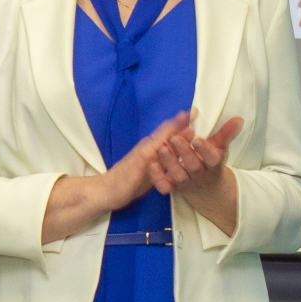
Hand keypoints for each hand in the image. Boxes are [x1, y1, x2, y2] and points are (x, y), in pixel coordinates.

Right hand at [40, 111, 191, 243]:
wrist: (106, 190)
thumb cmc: (129, 178)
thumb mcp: (150, 166)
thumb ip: (162, 157)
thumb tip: (178, 149)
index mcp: (150, 147)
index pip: (166, 133)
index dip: (180, 123)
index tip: (194, 112)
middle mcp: (146, 147)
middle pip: (164, 133)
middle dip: (179, 123)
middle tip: (195, 111)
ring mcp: (141, 155)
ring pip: (159, 142)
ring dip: (172, 133)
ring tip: (186, 124)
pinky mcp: (137, 166)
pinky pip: (150, 156)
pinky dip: (160, 149)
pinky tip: (167, 145)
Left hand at [150, 114, 242, 235]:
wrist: (207, 190)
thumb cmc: (210, 164)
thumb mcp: (219, 149)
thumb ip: (226, 133)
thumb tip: (238, 119)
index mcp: (212, 165)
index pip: (212, 159)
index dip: (206, 150)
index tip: (198, 140)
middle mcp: (199, 175)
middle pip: (193, 166)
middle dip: (184, 152)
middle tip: (175, 138)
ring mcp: (186, 182)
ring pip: (178, 176)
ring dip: (170, 162)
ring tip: (162, 148)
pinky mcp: (174, 188)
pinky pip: (166, 186)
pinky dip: (158, 178)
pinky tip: (153, 165)